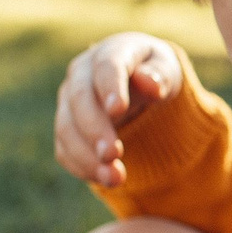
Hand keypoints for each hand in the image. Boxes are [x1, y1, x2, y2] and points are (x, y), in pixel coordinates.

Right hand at [55, 32, 184, 188]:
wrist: (136, 84)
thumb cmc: (154, 74)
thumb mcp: (166, 70)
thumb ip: (161, 75)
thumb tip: (152, 84)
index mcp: (110, 53)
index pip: (106, 66)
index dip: (110, 87)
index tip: (118, 110)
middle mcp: (82, 75)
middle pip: (80, 99)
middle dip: (95, 128)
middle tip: (112, 154)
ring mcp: (69, 101)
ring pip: (66, 128)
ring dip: (87, 156)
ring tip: (115, 178)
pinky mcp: (66, 127)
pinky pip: (65, 149)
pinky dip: (82, 166)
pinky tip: (104, 179)